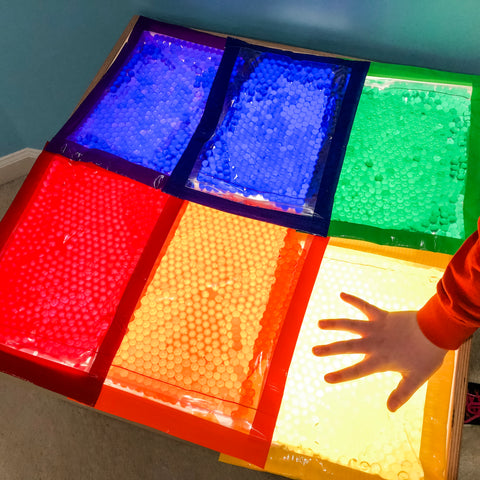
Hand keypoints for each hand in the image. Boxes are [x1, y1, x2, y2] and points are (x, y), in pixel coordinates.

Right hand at [312, 292, 447, 411]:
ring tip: (320, 323)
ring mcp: (376, 328)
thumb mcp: (416, 379)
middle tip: (314, 350)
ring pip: (351, 325)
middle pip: (348, 346)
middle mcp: (374, 343)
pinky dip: (354, 300)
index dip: (341, 375)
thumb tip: (389, 409)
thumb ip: (402, 393)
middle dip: (330, 349)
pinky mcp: (382, 315)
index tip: (325, 377)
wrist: (436, 330)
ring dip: (335, 324)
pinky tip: (341, 294)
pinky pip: (365, 306)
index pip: (357, 370)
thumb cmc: (427, 356)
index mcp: (381, 360)